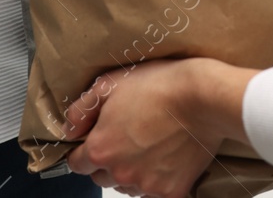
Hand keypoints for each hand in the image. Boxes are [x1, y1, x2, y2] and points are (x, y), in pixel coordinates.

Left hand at [64, 59, 254, 197]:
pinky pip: (155, 192)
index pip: (77, 164)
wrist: (202, 97)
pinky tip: (167, 155)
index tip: (96, 140)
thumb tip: (70, 129)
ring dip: (132, 171)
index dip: (84, 150)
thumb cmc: (159, 86)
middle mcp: (120, 173)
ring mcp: (146, 185)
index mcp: (100, 149)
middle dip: (108, 161)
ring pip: (128, 185)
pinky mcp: (171, 192)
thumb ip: (81, 110)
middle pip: (102, 177)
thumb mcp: (110, 84)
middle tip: (127, 137)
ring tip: (150, 144)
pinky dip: (158, 178)